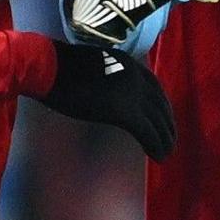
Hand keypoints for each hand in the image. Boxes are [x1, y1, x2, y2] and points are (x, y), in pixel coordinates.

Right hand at [33, 42, 174, 159]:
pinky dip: (156, 145)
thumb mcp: (89, 67)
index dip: (160, 103)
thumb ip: (103, 76)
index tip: (163, 116)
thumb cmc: (56, 67)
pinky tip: (158, 156)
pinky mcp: (125, 111)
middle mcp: (135, 75)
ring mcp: (131, 92)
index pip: (153, 84)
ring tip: (167, 152)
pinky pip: (148, 132)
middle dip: (167, 122)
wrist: (48, 67)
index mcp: (127, 63)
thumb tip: (103, 92)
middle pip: (160, 103)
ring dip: (165, 138)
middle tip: (170, 137)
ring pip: (158, 120)